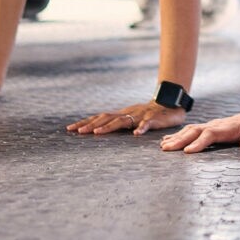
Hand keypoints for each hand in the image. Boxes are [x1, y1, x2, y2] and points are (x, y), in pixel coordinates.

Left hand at [67, 100, 186, 135]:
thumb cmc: (149, 115)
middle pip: (106, 118)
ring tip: (97, 133)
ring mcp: (139, 116)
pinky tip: (136, 134)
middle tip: (77, 132)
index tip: (70, 129)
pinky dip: (141, 129)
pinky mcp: (153, 119)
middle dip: (91, 125)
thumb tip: (98, 130)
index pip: (99, 118)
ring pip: (122, 121)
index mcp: (121, 115)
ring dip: (109, 127)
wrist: (170, 105)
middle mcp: (127, 114)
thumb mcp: (131, 119)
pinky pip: (146, 124)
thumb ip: (117, 124)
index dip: (85, 122)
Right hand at [160, 107, 239, 153]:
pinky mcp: (214, 129)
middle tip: (165, 149)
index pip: (211, 134)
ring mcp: (215, 126)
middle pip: (196, 131)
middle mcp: (219, 125)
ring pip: (192, 130)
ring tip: (163, 146)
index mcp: (230, 127)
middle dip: (181, 140)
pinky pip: (194, 131)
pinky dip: (182, 135)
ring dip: (178, 137)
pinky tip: (172, 141)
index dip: (199, 143)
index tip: (188, 152)